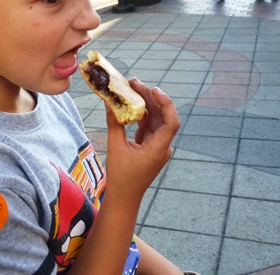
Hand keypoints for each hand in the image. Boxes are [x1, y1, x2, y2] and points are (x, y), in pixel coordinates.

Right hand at [104, 80, 180, 202]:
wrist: (124, 198)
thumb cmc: (121, 177)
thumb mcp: (115, 148)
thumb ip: (114, 124)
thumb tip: (109, 102)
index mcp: (158, 149)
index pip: (171, 122)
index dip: (165, 103)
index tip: (153, 89)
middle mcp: (162, 146)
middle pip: (161, 116)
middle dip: (149, 97)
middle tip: (133, 82)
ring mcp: (158, 147)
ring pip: (155, 120)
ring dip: (144, 104)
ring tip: (130, 88)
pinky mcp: (151, 147)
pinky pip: (149, 126)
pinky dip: (140, 115)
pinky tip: (130, 105)